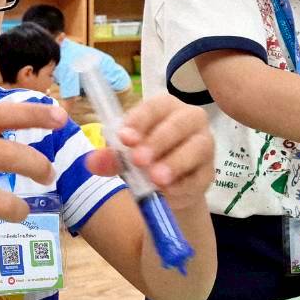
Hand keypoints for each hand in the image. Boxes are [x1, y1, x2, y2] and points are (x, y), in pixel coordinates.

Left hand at [86, 94, 214, 211]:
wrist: (167, 188)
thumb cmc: (145, 160)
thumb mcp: (124, 157)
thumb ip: (110, 157)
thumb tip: (91, 162)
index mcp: (165, 108)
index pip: (155, 106)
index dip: (140, 120)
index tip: (124, 138)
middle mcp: (190, 120)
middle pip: (179, 124)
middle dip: (157, 142)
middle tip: (138, 160)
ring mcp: (204, 145)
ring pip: (196, 148)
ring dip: (174, 163)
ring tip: (156, 179)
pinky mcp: (208, 172)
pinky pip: (199, 176)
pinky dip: (183, 185)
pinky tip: (168, 192)